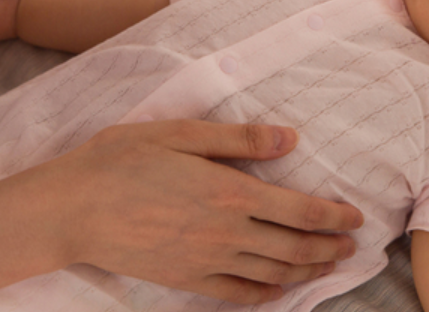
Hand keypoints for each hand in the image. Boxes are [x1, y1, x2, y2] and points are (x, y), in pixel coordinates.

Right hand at [36, 120, 363, 303]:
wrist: (72, 209)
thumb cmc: (123, 160)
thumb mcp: (181, 133)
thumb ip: (239, 140)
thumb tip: (290, 138)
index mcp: (231, 192)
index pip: (300, 211)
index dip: (334, 216)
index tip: (355, 218)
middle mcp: (227, 233)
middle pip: (294, 246)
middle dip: (329, 247)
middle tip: (352, 246)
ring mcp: (207, 261)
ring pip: (272, 272)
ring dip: (307, 270)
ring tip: (328, 266)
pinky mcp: (185, 280)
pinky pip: (236, 294)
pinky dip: (264, 294)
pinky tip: (277, 292)